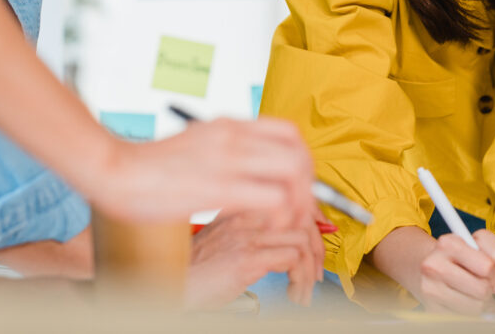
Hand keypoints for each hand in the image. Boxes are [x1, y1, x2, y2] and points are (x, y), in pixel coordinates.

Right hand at [93, 118, 315, 226]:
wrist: (111, 169)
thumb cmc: (147, 166)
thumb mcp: (196, 144)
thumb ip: (224, 149)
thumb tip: (247, 163)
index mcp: (229, 125)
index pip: (289, 132)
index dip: (302, 160)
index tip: (298, 184)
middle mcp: (235, 135)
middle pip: (299, 152)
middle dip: (309, 184)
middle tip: (299, 207)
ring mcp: (229, 159)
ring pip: (294, 172)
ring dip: (300, 200)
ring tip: (287, 220)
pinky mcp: (220, 186)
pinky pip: (274, 198)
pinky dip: (281, 214)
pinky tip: (270, 226)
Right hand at [186, 210, 324, 308]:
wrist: (175, 284)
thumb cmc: (198, 269)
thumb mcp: (229, 243)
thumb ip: (256, 236)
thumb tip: (292, 247)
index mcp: (244, 209)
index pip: (292, 202)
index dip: (314, 219)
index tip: (320, 240)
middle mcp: (247, 218)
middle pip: (303, 219)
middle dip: (317, 248)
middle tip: (316, 273)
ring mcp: (247, 236)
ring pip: (302, 240)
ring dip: (310, 269)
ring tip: (304, 289)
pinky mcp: (247, 259)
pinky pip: (293, 260)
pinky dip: (301, 279)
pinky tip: (293, 293)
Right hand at [418, 230, 494, 316]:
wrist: (430, 267)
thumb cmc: (460, 254)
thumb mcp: (479, 242)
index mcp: (448, 244)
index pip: (486, 267)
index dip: (494, 272)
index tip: (490, 272)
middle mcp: (433, 266)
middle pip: (482, 290)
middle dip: (488, 288)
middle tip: (482, 283)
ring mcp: (430, 289)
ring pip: (475, 307)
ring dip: (480, 302)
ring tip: (472, 291)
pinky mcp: (431, 309)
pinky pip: (464, 318)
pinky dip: (469, 312)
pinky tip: (463, 300)